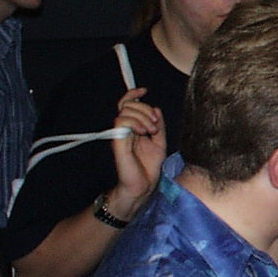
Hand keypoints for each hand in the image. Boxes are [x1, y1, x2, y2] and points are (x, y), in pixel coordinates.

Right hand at [108, 88, 165, 218]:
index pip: (128, 104)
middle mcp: (125, 129)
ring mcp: (120, 135)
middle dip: (144, 108)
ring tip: (152, 131)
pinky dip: (136, 122)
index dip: (133, 94)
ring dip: (143, 116)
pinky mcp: (118, 141)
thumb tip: (155, 108)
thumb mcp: (160, 142)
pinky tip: (145, 132)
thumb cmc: (150, 167)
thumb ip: (158, 125)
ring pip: (125, 111)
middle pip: (127, 104)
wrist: (143, 186)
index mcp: (133, 128)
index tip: (144, 90)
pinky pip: (122, 121)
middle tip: (154, 124)